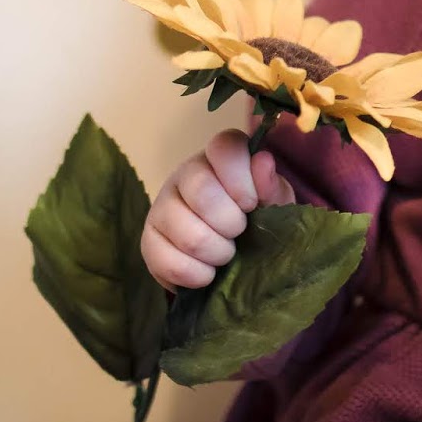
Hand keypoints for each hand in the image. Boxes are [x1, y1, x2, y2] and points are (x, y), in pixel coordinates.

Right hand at [140, 128, 294, 290]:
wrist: (234, 255)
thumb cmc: (256, 219)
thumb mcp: (272, 202)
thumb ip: (270, 185)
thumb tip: (263, 161)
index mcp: (218, 158)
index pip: (224, 147)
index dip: (241, 177)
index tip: (251, 203)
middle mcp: (185, 175)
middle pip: (202, 191)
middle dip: (230, 222)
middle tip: (239, 232)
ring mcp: (161, 206)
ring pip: (188, 233)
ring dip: (217, 252)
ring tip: (226, 254)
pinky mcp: (149, 240)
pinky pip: (168, 262)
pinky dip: (196, 275)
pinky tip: (207, 272)